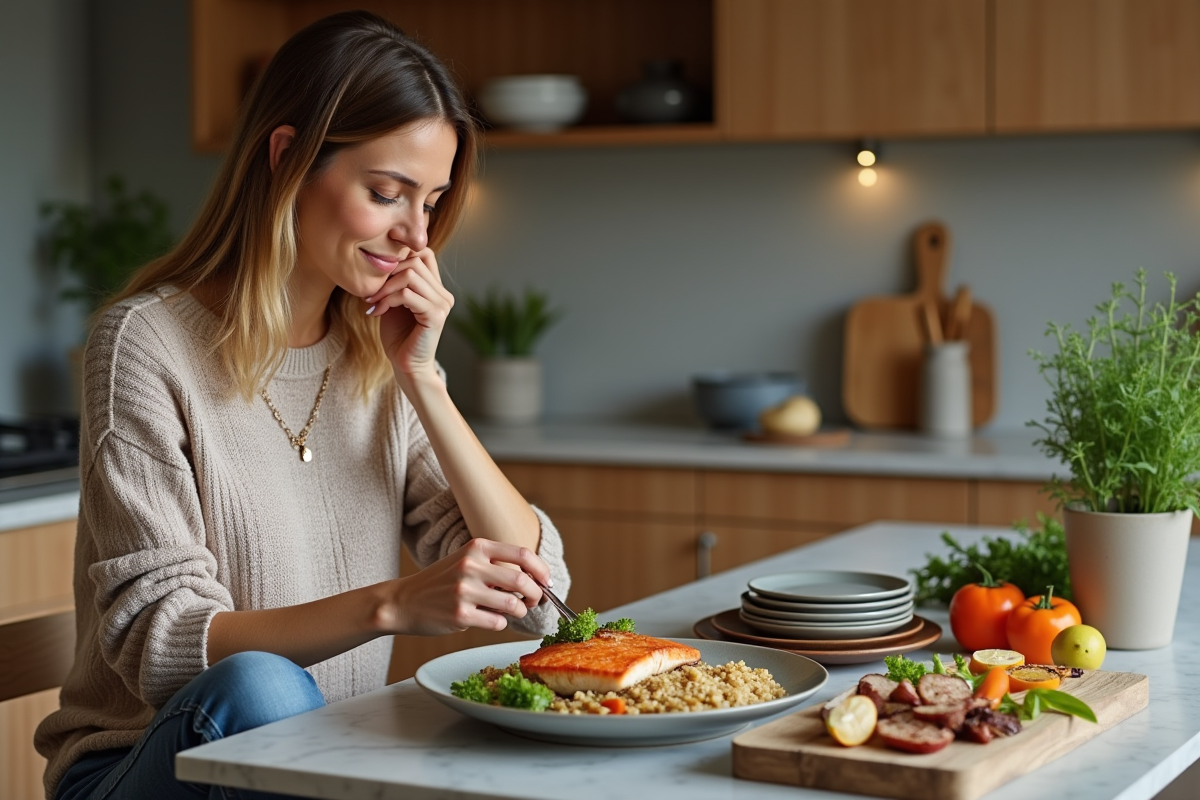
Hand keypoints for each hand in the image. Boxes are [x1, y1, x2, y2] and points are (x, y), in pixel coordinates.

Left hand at [365, 248, 453, 377]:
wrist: (406, 365)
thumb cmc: (398, 336)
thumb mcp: (394, 302)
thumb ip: (395, 281)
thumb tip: (381, 257)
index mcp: (436, 289)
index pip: (425, 253)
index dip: (400, 255)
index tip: (378, 274)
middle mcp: (443, 294)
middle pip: (415, 260)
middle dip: (387, 272)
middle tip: (371, 292)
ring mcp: (442, 304)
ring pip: (410, 275)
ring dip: (385, 287)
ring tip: (372, 301)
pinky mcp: (435, 316)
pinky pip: (407, 295)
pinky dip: (388, 300)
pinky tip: (377, 312)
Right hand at [388, 538, 549, 635]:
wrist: (404, 601)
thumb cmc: (442, 582)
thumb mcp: (466, 561)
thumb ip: (497, 566)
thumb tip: (536, 580)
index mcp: (476, 547)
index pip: (523, 554)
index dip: (542, 570)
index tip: (547, 582)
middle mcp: (471, 566)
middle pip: (522, 580)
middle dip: (536, 595)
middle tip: (535, 601)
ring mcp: (464, 591)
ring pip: (513, 605)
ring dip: (519, 611)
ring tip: (510, 611)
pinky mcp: (460, 615)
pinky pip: (498, 623)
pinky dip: (499, 623)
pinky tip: (486, 619)